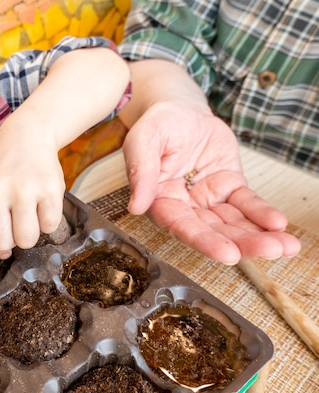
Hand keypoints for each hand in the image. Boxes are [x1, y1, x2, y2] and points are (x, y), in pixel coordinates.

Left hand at [0, 121, 64, 258]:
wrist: (27, 136)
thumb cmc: (3, 170)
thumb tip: (2, 254)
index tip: (1, 235)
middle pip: (4, 244)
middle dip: (12, 241)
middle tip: (16, 223)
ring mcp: (24, 190)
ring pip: (27, 240)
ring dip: (31, 233)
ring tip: (30, 213)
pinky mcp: (50, 189)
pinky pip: (50, 226)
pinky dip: (48, 221)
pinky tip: (42, 203)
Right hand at [122, 100, 300, 264]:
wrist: (180, 110)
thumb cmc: (157, 125)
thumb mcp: (142, 140)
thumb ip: (140, 171)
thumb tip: (136, 205)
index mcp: (160, 201)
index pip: (182, 226)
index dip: (204, 241)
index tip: (226, 254)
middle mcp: (185, 206)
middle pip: (214, 231)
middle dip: (243, 243)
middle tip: (271, 250)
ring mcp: (209, 199)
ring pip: (234, 222)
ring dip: (259, 235)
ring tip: (285, 245)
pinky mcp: (229, 187)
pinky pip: (247, 203)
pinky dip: (262, 214)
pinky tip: (278, 223)